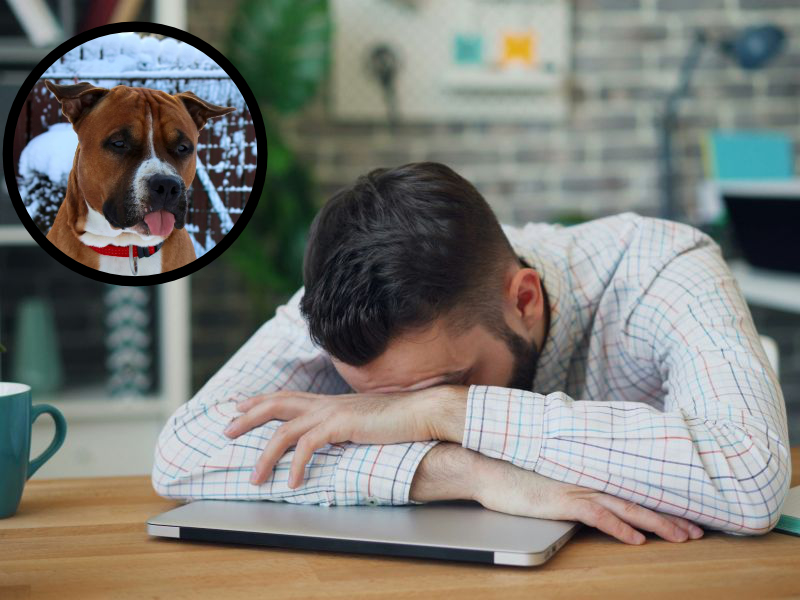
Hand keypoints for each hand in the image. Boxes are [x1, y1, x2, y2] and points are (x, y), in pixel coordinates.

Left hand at [223, 389, 437, 486]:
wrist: (421, 412)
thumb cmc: (398, 420)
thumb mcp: (364, 421)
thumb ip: (345, 427)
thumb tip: (335, 438)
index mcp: (330, 401)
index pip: (287, 396)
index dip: (261, 401)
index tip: (240, 407)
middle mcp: (326, 403)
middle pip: (276, 404)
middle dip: (248, 417)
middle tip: (226, 430)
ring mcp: (332, 412)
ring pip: (284, 430)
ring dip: (266, 455)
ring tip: (256, 478)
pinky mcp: (341, 425)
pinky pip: (308, 446)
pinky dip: (296, 465)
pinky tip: (293, 482)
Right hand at [472, 453, 703, 544]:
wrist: (489, 467)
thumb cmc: (517, 472)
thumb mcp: (551, 474)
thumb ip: (574, 477)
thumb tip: (590, 488)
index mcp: (588, 472)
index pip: (632, 488)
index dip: (661, 502)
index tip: (685, 514)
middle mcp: (589, 478)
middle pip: (638, 498)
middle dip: (671, 515)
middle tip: (698, 530)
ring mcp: (577, 488)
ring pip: (627, 506)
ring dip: (657, 522)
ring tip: (683, 536)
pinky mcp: (562, 500)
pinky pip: (598, 515)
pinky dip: (619, 528)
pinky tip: (636, 540)